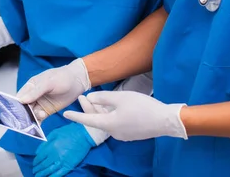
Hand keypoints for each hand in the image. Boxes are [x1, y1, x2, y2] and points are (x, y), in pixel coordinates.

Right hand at [17, 59, 90, 120]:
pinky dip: (38, 123)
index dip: (16, 105)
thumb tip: (21, 100)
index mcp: (31, 86)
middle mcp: (33, 96)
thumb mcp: (49, 82)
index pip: (19, 97)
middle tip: (26, 119)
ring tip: (41, 115)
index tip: (15, 112)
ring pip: (31, 114)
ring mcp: (40, 104)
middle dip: (24, 114)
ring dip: (32, 118)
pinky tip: (39, 126)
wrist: (78, 81)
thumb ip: (36, 91)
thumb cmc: (62, 77)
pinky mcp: (48, 111)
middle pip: (24, 107)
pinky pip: (40, 119)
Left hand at [32, 123, 94, 176]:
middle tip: (34, 171)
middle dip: (37, 169)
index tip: (34, 164)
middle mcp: (55, 155)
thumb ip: (45, 142)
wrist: (84, 135)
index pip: (40, 157)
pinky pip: (59, 173)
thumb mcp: (54, 133)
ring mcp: (62, 161)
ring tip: (38, 176)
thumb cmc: (69, 131)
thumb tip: (38, 152)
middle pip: (43, 165)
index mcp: (51, 146)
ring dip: (42, 174)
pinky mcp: (69, 165)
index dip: (35, 162)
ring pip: (50, 170)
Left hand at [63, 91, 187, 141]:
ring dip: (99, 110)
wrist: (165, 120)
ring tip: (93, 98)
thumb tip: (90, 98)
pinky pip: (114, 123)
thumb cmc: (142, 107)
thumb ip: (103, 98)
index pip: (87, 120)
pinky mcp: (130, 132)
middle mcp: (114, 132)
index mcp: (109, 124)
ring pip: (106, 121)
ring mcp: (123, 134)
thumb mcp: (120, 98)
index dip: (76, 115)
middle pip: (96, 120)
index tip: (64, 114)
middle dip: (88, 108)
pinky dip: (108, 114)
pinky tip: (109, 106)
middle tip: (81, 96)